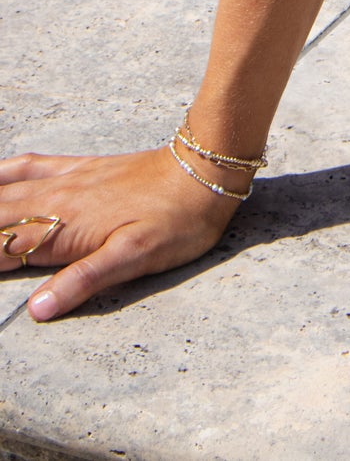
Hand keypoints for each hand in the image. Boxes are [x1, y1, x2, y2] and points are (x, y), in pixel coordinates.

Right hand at [0, 147, 243, 319]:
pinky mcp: (79, 168)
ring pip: (4, 194)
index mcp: (64, 228)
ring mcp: (66, 180)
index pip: (1, 248)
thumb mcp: (136, 258)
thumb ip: (84, 280)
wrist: (203, 169)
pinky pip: (28, 166)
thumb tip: (37, 309)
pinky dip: (1, 173)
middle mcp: (57, 200)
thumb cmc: (176, 220)